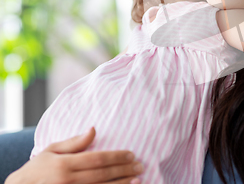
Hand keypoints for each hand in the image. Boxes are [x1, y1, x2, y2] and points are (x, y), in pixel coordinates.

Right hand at [6, 127, 142, 183]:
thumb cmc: (38, 169)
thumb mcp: (52, 150)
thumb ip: (75, 142)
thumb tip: (94, 129)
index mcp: (65, 165)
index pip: (97, 159)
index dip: (116, 156)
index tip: (131, 154)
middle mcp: (69, 180)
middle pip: (103, 174)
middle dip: (124, 169)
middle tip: (140, 165)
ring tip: (138, 179)